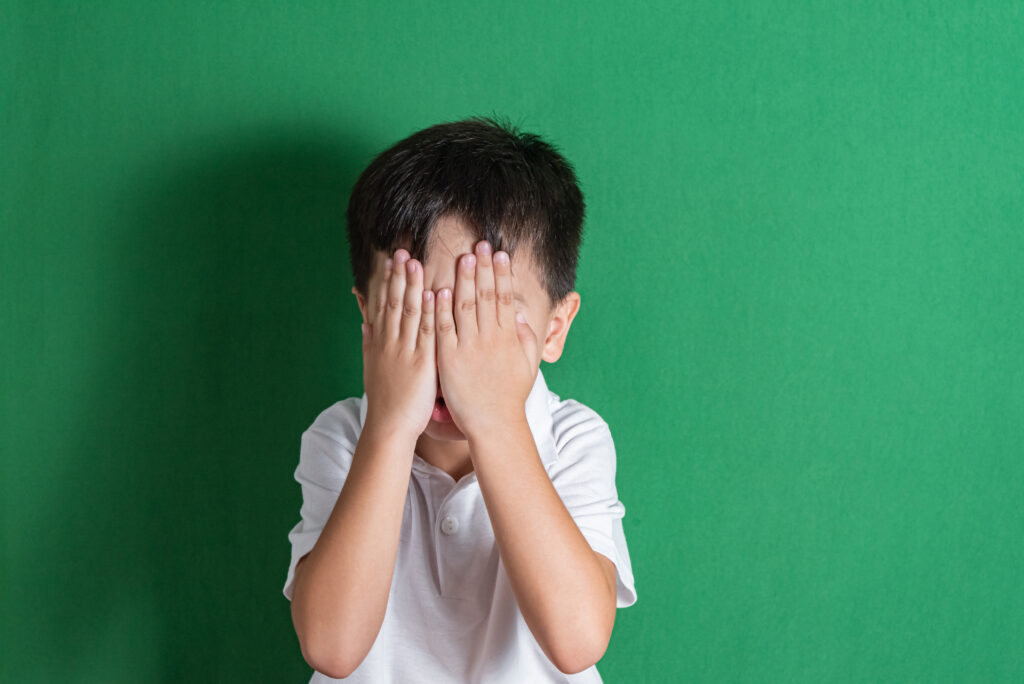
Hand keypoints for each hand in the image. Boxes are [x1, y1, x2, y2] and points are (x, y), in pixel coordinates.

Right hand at [361, 249, 436, 442]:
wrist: (389, 426)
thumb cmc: (385, 399)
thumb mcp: (372, 366)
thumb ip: (369, 341)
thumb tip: (365, 321)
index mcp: (381, 342)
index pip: (383, 305)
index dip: (387, 282)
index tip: (391, 261)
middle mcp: (390, 343)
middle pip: (393, 303)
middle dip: (398, 276)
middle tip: (403, 252)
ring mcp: (405, 351)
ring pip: (408, 312)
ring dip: (412, 286)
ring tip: (414, 263)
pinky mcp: (421, 363)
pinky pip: (425, 333)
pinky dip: (428, 312)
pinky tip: (432, 294)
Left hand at [434, 240, 538, 439]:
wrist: (493, 424)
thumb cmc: (509, 397)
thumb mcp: (526, 366)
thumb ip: (525, 339)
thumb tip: (523, 316)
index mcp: (508, 338)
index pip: (505, 298)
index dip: (502, 274)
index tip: (500, 254)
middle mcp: (490, 339)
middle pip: (487, 296)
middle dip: (484, 268)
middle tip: (481, 245)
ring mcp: (469, 348)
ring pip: (466, 306)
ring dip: (465, 280)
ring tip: (464, 257)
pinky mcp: (449, 359)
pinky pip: (444, 329)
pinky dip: (442, 309)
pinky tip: (439, 290)